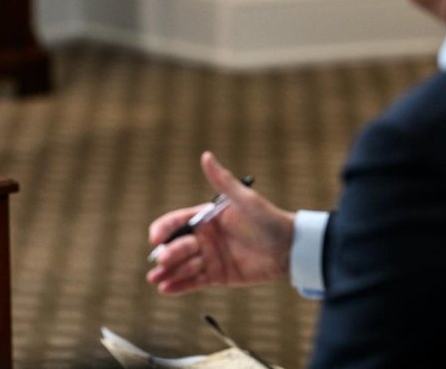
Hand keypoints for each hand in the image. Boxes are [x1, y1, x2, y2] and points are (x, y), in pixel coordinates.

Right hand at [146, 152, 294, 294]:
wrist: (290, 248)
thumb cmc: (269, 220)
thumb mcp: (245, 200)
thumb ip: (223, 181)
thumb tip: (206, 156)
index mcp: (206, 217)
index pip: (177, 222)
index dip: (164, 229)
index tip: (155, 238)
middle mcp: (204, 237)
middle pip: (177, 245)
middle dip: (167, 253)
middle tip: (161, 261)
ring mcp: (209, 257)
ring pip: (182, 265)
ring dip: (167, 272)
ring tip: (156, 279)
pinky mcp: (217, 275)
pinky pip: (194, 281)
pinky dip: (179, 285)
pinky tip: (166, 289)